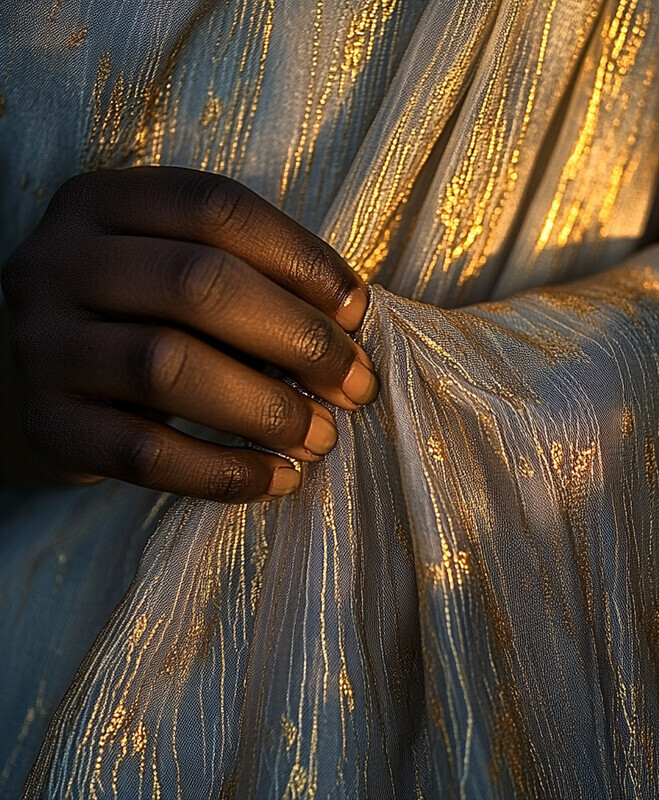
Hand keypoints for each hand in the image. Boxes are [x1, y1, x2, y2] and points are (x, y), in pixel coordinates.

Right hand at [0, 167, 377, 501]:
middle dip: (299, 338)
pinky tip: (276, 479)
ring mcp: (41, 343)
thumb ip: (251, 282)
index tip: (358, 312)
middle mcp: (57, 261)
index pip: (217, 207)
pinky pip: (143, 453)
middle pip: (198, 284)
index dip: (301, 257)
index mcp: (103, 201)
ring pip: (167, 366)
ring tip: (322, 437)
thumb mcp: (178, 274)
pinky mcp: (45, 423)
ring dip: (266, 408)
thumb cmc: (139, 318)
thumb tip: (349, 325)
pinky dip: (222, 472)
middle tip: (356, 385)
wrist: (39, 382)